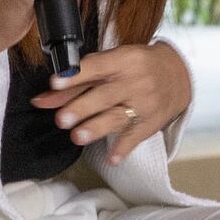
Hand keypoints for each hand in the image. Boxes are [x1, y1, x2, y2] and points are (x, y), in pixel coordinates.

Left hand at [30, 41, 190, 160]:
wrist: (178, 75)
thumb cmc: (136, 66)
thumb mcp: (111, 64)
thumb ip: (77, 82)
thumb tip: (41, 99)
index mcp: (123, 60)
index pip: (96, 66)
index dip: (75, 76)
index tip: (55, 83)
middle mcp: (134, 81)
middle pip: (105, 96)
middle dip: (82, 108)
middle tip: (61, 119)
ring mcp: (144, 103)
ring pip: (118, 117)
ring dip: (97, 128)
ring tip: (78, 137)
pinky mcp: (151, 122)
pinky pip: (136, 136)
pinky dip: (124, 148)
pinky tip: (112, 159)